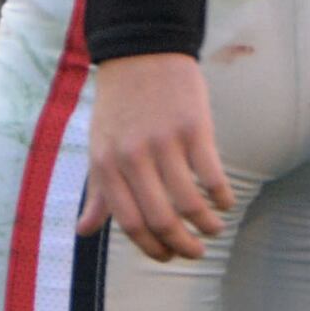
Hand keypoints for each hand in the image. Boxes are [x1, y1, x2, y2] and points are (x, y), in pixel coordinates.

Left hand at [81, 53, 230, 262]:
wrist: (140, 53)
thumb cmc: (119, 107)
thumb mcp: (100, 148)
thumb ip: (98, 193)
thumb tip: (84, 232)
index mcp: (106, 165)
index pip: (131, 224)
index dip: (152, 248)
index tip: (168, 256)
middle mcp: (132, 157)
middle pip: (163, 220)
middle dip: (184, 246)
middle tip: (196, 252)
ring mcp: (164, 142)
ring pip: (191, 204)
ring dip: (208, 225)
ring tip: (214, 228)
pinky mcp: (193, 127)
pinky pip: (212, 176)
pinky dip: (222, 197)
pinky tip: (225, 202)